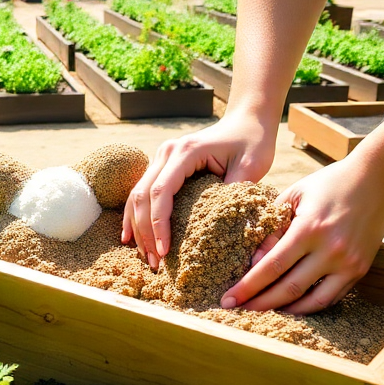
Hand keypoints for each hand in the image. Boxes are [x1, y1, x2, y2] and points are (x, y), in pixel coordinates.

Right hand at [122, 112, 276, 270]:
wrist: (246, 121)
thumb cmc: (252, 142)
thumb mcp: (251, 167)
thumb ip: (236, 194)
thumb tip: (228, 229)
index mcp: (185, 152)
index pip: (161, 191)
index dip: (159, 224)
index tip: (166, 251)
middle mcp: (166, 153)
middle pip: (143, 196)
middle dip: (145, 232)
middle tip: (156, 263)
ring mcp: (161, 158)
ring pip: (137, 196)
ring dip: (138, 228)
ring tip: (148, 258)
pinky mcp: (162, 167)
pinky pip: (142, 193)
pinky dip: (135, 217)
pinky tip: (131, 238)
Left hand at [220, 157, 383, 314]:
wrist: (377, 180)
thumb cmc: (329, 184)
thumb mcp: (294, 196)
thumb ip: (272, 228)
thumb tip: (253, 261)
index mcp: (309, 229)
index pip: (271, 267)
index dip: (248, 287)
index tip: (228, 299)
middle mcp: (330, 250)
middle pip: (288, 289)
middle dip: (260, 304)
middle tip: (237, 312)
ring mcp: (348, 263)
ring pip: (312, 301)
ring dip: (285, 310)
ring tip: (263, 312)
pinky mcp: (360, 270)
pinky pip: (331, 297)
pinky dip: (310, 305)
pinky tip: (292, 305)